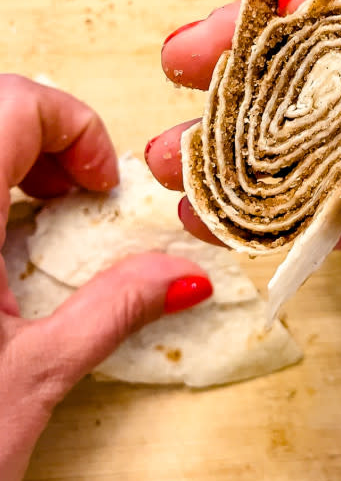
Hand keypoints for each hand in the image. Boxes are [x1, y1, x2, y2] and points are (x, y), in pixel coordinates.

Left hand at [1, 77, 211, 480]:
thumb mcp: (37, 376)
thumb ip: (115, 310)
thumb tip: (184, 276)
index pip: (15, 104)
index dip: (73, 125)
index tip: (100, 183)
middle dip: (48, 133)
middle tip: (79, 192)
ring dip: (16, 157)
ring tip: (50, 215)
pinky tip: (7, 245)